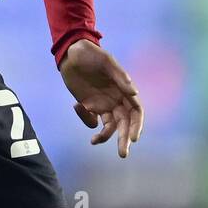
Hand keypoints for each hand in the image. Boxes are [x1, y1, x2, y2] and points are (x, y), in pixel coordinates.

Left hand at [60, 39, 143, 157]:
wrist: (70, 53)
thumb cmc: (91, 54)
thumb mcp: (106, 61)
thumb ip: (119, 76)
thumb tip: (134, 92)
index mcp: (124, 90)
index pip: (136, 112)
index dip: (136, 125)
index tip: (133, 138)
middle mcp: (116, 100)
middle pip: (124, 124)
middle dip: (124, 139)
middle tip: (122, 154)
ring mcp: (103, 104)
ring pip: (109, 126)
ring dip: (104, 137)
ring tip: (94, 141)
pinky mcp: (89, 105)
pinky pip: (92, 120)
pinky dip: (86, 119)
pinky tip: (77, 107)